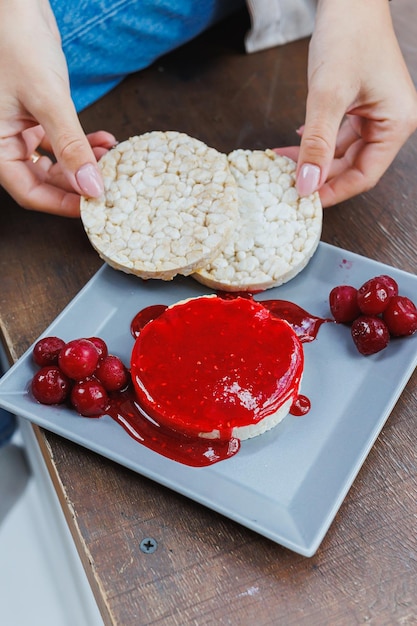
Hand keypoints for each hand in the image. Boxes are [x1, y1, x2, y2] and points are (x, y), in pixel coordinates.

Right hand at [0, 0, 115, 215]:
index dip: (62, 204)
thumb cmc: (16, 41)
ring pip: (55, 163)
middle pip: (44, 181)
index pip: (29, 192)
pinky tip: (104, 141)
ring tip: (111, 160)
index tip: (94, 206)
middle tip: (108, 184)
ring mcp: (20, 129)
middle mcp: (6, 142)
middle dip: (79, 183)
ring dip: (84, 163)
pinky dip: (82, 143)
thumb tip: (91, 188)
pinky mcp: (36, 116)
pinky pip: (60, 141)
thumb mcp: (48, 99)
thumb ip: (71, 146)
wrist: (15, 3)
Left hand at [275, 0, 416, 207]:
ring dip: (315, 159)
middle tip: (289, 183)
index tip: (305, 201)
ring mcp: (377, 114)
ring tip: (285, 163)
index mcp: (396, 124)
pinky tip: (298, 143)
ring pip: (343, 153)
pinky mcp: (363, 106)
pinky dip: (318, 141)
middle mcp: (391, 122)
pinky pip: (339, 135)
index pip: (364, 175)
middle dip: (320, 175)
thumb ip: (316, 144)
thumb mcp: (327, 96)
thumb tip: (306, 184)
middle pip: (354, 167)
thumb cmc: (348, 36)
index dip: (333, 191)